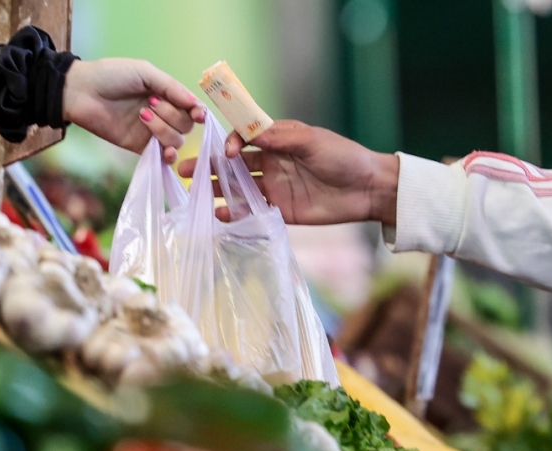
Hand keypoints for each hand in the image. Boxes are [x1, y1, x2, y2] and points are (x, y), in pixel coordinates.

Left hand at [62, 58, 205, 161]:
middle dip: (172, 115)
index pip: (191, 108)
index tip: (197, 114)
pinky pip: (162, 157)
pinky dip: (168, 156)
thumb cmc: (111, 76)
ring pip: (176, 140)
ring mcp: (151, 132)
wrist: (81, 92)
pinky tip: (164, 151)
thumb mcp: (145, 72)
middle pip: (186, 125)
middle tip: (150, 103)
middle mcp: (162, 114)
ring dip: (164, 129)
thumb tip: (196, 105)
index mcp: (165, 94)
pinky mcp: (139, 147)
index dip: (198, 112)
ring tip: (142, 115)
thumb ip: (171, 87)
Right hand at [178, 120, 398, 225]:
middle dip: (209, 166)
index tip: (225, 152)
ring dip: (217, 190)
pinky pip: (252, 211)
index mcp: (277, 141)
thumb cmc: (343, 157)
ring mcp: (274, 187)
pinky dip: (235, 214)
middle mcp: (271, 163)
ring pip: (238, 188)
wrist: (368, 189)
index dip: (229, 144)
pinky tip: (220, 215)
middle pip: (233, 164)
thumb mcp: (311, 140)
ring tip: (196, 194)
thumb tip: (248, 134)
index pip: (242, 139)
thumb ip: (279, 138)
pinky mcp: (280, 211)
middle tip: (183, 169)